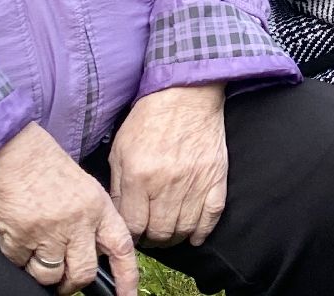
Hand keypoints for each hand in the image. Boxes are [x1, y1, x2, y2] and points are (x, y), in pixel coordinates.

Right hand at [0, 123, 137, 295]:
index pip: (121, 248)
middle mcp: (79, 221)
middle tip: (62, 281)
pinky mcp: (21, 237)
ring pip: (51, 275)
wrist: (12, 150)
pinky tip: (17, 235)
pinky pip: (21, 265)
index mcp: (98, 206)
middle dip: (71, 284)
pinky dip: (18, 259)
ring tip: (36, 252)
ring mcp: (50, 231)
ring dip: (42, 272)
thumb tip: (91, 249)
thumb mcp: (82, 186)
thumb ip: (90, 218)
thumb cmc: (44, 164)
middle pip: (83, 273)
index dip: (128, 277)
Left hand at [109, 84, 227, 248]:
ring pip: (184, 229)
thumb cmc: (151, 118)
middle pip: (159, 232)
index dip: (131, 236)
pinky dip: (202, 231)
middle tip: (150, 234)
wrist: (186, 94)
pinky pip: (211, 217)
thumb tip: (118, 215)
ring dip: (175, 237)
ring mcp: (194, 182)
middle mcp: (166, 184)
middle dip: (152, 239)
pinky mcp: (215, 178)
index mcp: (138, 176)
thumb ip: (117, 185)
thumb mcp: (121, 149)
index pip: (132, 226)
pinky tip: (194, 234)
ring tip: (169, 232)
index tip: (132, 234)